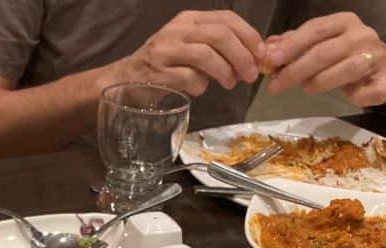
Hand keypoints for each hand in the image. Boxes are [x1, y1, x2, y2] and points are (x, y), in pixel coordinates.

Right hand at [105, 11, 265, 96]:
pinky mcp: (158, 72)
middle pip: (220, 36)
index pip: (226, 19)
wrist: (124, 80)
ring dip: (225, 71)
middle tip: (250, 74)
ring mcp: (166, 50)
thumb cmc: (162, 66)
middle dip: (242, 56)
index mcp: (188, 19)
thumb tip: (252, 59)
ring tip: (230, 84)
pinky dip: (200, 86)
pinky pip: (189, 78)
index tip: (260, 54)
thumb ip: (217, 49)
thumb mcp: (189, 48)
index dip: (248, 36)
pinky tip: (200, 90)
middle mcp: (177, 30)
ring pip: (207, 55)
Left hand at [264, 12, 385, 107]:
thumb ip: (296, 44)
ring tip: (305, 89)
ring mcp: (376, 56)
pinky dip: (358, 96)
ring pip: (347, 69)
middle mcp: (362, 35)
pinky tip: (348, 98)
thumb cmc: (344, 54)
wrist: (383, 65)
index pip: (315, 30)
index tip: (271, 61)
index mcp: (344, 22)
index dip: (292, 45)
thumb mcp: (321, 43)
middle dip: (297, 69)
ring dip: (322, 81)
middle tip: (275, 85)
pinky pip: (371, 90)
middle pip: (325, 52)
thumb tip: (269, 45)